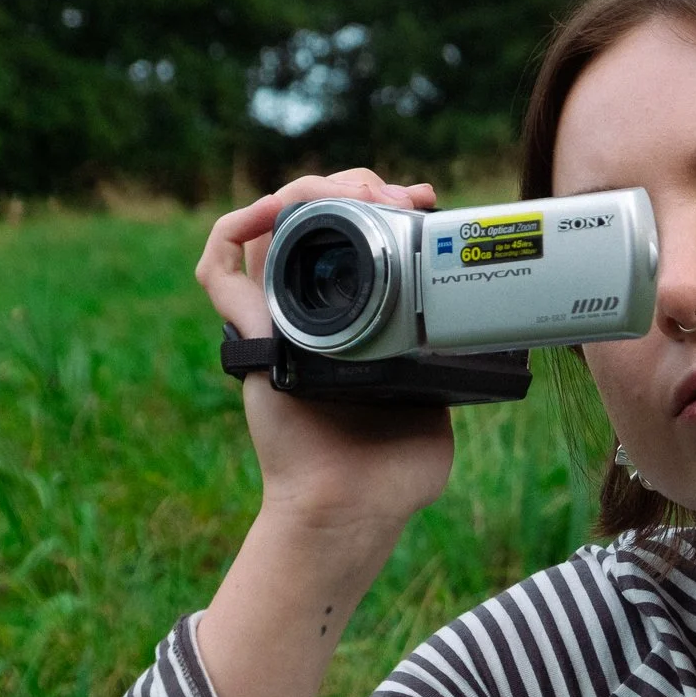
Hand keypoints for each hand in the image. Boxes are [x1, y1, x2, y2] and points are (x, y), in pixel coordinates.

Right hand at [196, 170, 454, 535]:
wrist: (353, 510)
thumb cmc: (392, 475)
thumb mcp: (435, 403)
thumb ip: (444, 368)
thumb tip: (477, 335)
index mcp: (349, 325)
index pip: (352, 240)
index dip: (380, 205)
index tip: (419, 200)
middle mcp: (306, 317)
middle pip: (310, 222)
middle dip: (352, 187)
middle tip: (396, 193)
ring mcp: (272, 323)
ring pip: (266, 229)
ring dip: (304, 194)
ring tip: (349, 189)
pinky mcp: (246, 337)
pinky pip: (218, 270)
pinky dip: (237, 229)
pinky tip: (275, 211)